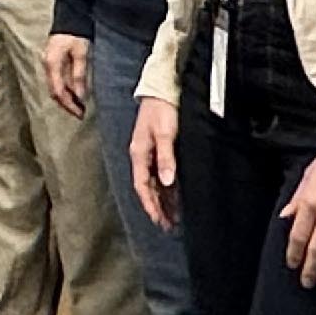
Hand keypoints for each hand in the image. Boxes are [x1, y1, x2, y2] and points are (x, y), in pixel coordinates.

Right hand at [43, 33, 92, 118]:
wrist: (68, 20)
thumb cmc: (75, 36)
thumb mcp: (80, 54)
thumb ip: (79, 75)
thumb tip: (80, 96)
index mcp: (52, 65)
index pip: (58, 91)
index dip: (69, 104)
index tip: (80, 113)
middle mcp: (47, 67)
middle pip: (54, 92)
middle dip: (66, 105)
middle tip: (80, 114)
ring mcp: (48, 66)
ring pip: (54, 88)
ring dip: (66, 99)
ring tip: (79, 107)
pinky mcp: (52, 64)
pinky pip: (57, 82)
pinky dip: (65, 91)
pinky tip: (74, 94)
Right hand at [131, 96, 180, 230]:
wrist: (163, 89)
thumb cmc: (162, 109)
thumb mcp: (165, 134)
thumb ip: (166, 158)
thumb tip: (167, 181)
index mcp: (139, 153)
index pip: (142, 186)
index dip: (150, 204)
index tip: (158, 219)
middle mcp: (143, 156)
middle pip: (148, 188)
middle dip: (157, 207)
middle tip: (167, 225)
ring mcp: (151, 153)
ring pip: (156, 183)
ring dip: (163, 200)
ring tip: (173, 217)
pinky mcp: (161, 149)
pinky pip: (163, 174)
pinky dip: (168, 188)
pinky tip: (176, 197)